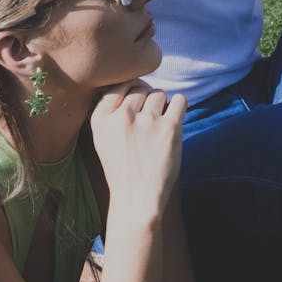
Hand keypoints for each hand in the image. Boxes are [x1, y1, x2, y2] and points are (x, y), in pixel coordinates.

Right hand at [90, 82, 186, 219]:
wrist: (138, 199)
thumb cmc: (122, 168)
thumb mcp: (102, 138)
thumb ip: (110, 111)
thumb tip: (133, 82)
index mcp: (101, 118)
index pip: (117, 85)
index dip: (129, 89)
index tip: (135, 100)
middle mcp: (122, 116)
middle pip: (139, 88)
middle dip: (145, 97)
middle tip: (149, 115)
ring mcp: (147, 121)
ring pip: (158, 93)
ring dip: (161, 103)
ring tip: (159, 121)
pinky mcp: (170, 128)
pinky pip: (179, 100)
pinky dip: (179, 104)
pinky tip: (174, 115)